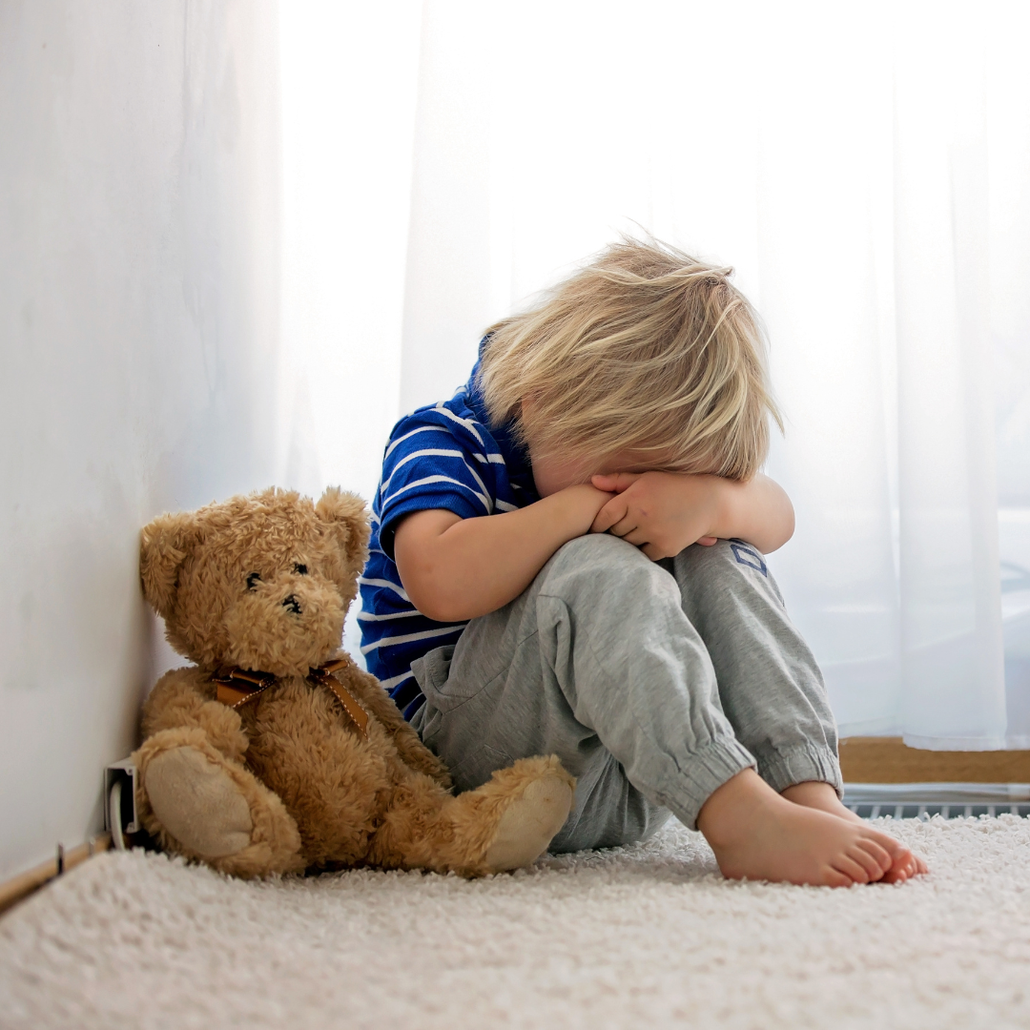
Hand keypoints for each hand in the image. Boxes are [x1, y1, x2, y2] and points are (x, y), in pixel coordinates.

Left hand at [589, 472, 721, 559]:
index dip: (597, 523)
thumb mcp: (646, 478)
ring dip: (628, 540)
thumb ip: (618, 481)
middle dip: (615, 530)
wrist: (708, 502)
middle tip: (618, 528)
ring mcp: (654, 533)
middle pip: (616, 531)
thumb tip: (593, 481)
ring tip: (633, 533)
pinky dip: (643, 549)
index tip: (595, 527)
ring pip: (628, 544)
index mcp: (635, 496)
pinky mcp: (666, 547)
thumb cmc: (673, 486)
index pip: (605, 516)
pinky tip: (648, 541)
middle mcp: (643, 516)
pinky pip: (644, 554)